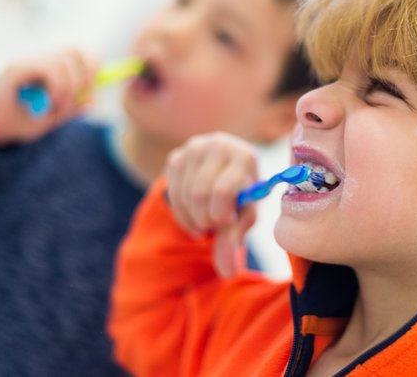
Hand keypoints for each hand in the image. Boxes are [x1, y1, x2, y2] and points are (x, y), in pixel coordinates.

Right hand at [0, 49, 98, 146]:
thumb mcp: (52, 118)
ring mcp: (28, 61)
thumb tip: (94, 100)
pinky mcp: (17, 68)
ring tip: (57, 107)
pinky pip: (49, 70)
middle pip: (76, 50)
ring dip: (69, 89)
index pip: (80, 54)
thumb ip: (72, 108)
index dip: (92, 68)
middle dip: (86, 74)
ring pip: (64, 62)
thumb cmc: (18, 123)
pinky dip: (57, 89)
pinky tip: (47, 104)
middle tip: (80, 96)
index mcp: (50, 67)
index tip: (91, 91)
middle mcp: (39, 60)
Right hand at [165, 132, 258, 277]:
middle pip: (199, 194)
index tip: (226, 221)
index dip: (220, 215)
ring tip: (205, 219)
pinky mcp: (177, 156)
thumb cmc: (240, 198)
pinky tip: (193, 213)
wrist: (224, 175)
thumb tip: (227, 273)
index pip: (223, 190)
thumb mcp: (243, 217)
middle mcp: (220, 144)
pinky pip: (171, 192)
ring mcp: (195, 147)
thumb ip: (233, 240)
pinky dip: (182, 212)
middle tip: (213, 224)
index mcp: (244, 156)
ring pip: (184, 195)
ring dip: (193, 217)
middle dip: (205, 218)